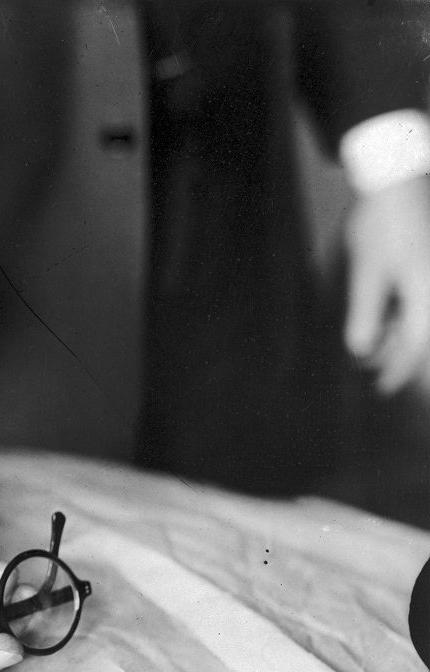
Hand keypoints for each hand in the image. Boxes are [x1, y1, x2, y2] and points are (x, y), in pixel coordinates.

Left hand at [343, 175, 429, 393]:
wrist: (401, 171)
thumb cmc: (382, 222)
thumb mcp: (367, 272)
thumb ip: (365, 313)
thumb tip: (361, 352)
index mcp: (428, 296)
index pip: (416, 347)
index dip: (397, 371)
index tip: (382, 389)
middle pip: (423, 332)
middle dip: (400, 351)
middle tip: (374, 367)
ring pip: (423, 315)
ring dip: (403, 330)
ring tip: (378, 338)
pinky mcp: (429, 261)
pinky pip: (422, 297)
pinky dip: (408, 309)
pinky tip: (390, 310)